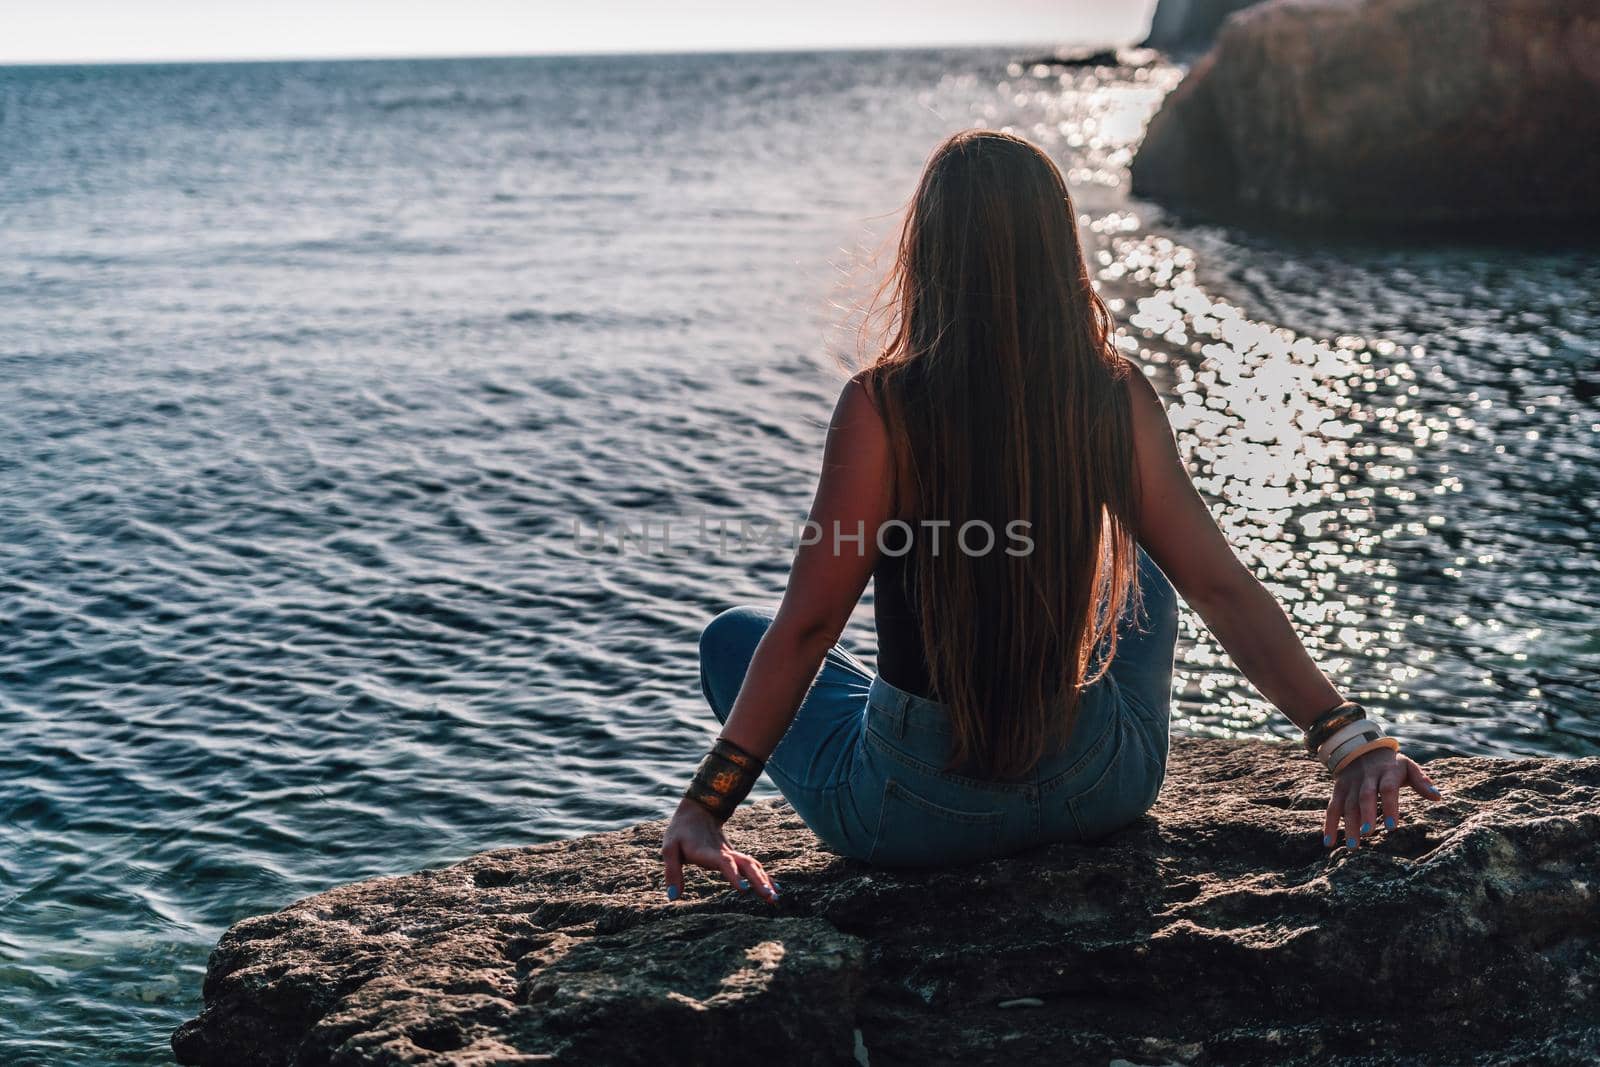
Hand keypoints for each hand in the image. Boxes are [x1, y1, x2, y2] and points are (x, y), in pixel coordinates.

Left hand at [660, 798, 778, 902]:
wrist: (698, 811)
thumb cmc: (680, 832)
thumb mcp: (669, 849)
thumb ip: (672, 872)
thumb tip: (674, 897)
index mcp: (708, 852)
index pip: (724, 862)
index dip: (733, 874)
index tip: (743, 889)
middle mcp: (724, 853)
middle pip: (746, 865)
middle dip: (758, 881)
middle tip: (770, 897)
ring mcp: (732, 854)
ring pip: (753, 866)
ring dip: (764, 881)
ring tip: (775, 899)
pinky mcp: (736, 857)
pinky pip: (753, 867)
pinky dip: (765, 877)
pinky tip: (775, 889)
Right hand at [1322, 747, 1440, 849]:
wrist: (1361, 749)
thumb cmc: (1391, 765)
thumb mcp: (1408, 766)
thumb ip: (1421, 781)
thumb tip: (1437, 797)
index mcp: (1386, 772)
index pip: (1387, 789)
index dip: (1389, 806)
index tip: (1392, 826)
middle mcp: (1366, 778)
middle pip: (1365, 796)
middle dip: (1366, 814)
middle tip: (1368, 833)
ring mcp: (1350, 784)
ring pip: (1347, 805)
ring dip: (1348, 825)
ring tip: (1353, 846)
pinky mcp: (1338, 789)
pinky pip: (1332, 808)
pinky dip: (1329, 825)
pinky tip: (1329, 842)